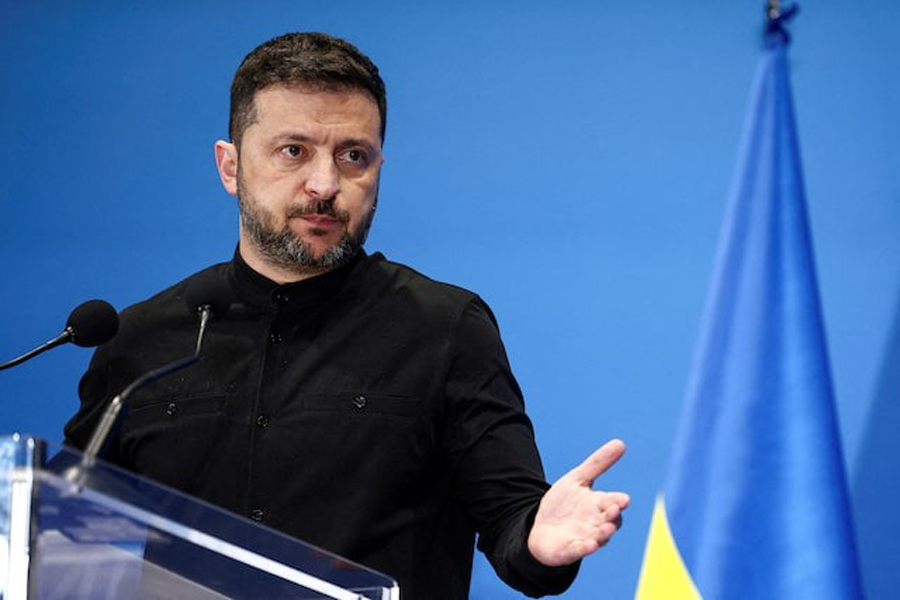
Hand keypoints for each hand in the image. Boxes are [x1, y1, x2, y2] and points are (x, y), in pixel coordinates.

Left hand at [527, 439, 629, 566]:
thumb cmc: (564, 504)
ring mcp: (585, 537)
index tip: (622, 499)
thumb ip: (598, 463)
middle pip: (610, 520)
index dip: (618, 501)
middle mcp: (596, 522)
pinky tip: (589, 545)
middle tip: (613, 509)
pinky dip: (585, 548)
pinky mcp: (571, 550)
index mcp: (599, 505)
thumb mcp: (577, 479)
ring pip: (599, 537)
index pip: (613, 502)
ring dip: (604, 534)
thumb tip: (621, 442)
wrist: (541, 526)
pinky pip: (580, 550)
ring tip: (606, 529)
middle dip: (612, 516)